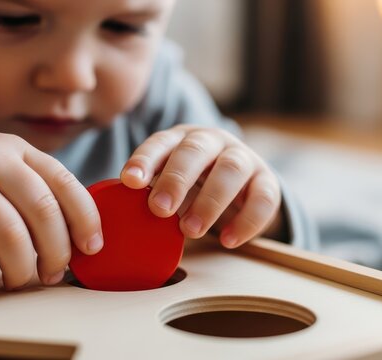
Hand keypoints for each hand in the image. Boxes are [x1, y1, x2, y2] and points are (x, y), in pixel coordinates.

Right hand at [0, 132, 101, 289]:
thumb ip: (34, 190)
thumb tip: (76, 237)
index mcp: (15, 150)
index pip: (64, 182)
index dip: (85, 219)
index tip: (91, 248)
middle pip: (42, 210)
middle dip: (57, 250)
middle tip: (53, 273)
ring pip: (9, 233)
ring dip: (21, 267)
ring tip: (19, 279)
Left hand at [120, 125, 283, 247]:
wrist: (242, 184)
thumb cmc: (194, 184)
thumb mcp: (171, 182)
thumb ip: (150, 193)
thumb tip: (114, 219)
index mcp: (183, 138)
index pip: (162, 142)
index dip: (146, 159)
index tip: (130, 181)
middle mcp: (214, 142)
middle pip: (196, 150)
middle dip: (176, 178)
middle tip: (159, 209)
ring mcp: (244, 159)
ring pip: (231, 170)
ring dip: (209, 201)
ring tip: (190, 230)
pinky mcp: (267, 182)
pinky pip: (263, 198)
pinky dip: (246, 221)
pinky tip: (227, 241)